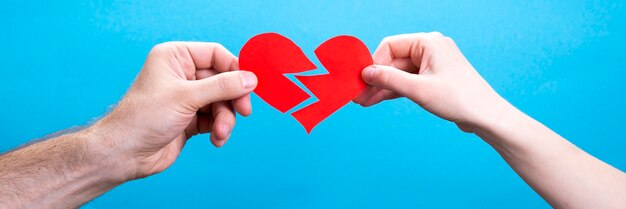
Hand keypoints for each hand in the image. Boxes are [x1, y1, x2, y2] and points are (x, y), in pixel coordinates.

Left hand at [87, 42, 257, 179]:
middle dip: (231, 99)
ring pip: (222, 102)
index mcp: (175, 57)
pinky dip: (220, 129)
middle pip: (223, 80)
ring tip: (221, 133)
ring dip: (225, 119)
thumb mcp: (187, 97)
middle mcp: (182, 74)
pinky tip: (217, 139)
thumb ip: (222, 87)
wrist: (125, 154)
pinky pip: (216, 118)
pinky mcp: (191, 118)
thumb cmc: (144, 118)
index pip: (215, 54)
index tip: (250, 85)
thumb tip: (251, 79)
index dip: (234, 69)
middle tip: (243, 112)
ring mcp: (187, 97)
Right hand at [354, 32, 510, 131]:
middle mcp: (430, 49)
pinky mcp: (434, 79)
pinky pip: (408, 81)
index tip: (362, 80)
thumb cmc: (458, 99)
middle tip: (358, 95)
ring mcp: (432, 64)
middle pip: (393, 60)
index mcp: (428, 42)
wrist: (486, 116)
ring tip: (364, 101)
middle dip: (376, 78)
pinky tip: (377, 99)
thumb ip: (389, 79)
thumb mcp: (418, 89)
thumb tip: (366, 73)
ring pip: (399, 73)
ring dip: (382, 86)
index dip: (374, 63)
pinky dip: (394, 90)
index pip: (390, 45)